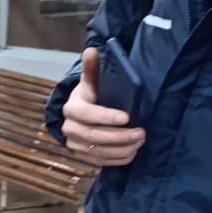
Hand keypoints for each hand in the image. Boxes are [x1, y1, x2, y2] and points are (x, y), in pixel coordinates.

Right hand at [62, 47, 145, 166]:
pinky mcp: (82, 157)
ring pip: (98, 152)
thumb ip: (92, 69)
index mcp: (72, 108)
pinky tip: (132, 153)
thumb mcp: (90, 81)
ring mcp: (75, 145)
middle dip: (120, 137)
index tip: (127, 117)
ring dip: (122, 149)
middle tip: (141, 133)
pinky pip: (100, 162)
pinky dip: (117, 159)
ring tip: (139, 142)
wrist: (76, 115)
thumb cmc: (89, 96)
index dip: (106, 117)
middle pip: (94, 136)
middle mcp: (70, 128)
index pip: (88, 115)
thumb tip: (92, 50)